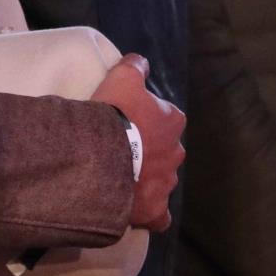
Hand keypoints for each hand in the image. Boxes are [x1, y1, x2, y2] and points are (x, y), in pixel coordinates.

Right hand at [89, 54, 184, 230]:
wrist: (100, 157)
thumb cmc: (113, 114)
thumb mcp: (121, 78)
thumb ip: (134, 66)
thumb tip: (140, 61)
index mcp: (172, 121)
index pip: (165, 117)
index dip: (144, 119)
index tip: (125, 121)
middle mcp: (176, 152)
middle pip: (164, 149)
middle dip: (149, 150)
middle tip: (120, 149)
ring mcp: (166, 183)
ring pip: (160, 179)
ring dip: (145, 178)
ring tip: (118, 177)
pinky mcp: (154, 209)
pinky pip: (159, 215)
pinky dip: (151, 213)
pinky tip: (136, 209)